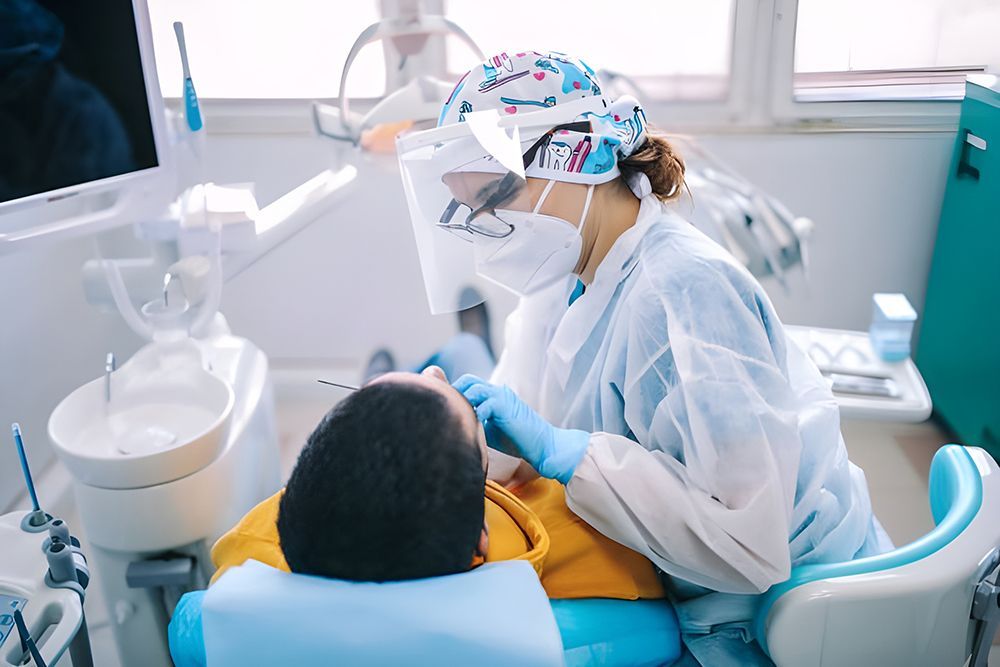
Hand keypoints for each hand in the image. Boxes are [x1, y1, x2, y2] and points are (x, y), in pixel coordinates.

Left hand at [453, 375, 589, 483]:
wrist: (543, 445)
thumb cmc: (517, 440)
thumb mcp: (489, 429)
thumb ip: (474, 421)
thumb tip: (454, 424)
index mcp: (493, 395)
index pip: (468, 384)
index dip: (455, 393)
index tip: (446, 408)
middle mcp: (497, 392)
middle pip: (468, 380)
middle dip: (455, 394)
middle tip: (449, 412)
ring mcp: (503, 397)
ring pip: (474, 389)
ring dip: (463, 403)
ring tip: (459, 419)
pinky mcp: (507, 407)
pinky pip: (485, 405)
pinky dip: (476, 415)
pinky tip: (474, 427)